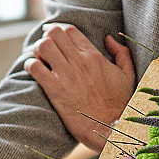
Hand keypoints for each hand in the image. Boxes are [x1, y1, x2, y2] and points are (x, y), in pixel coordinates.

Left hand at [24, 23, 135, 151]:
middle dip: (46, 38)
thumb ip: (121, 53)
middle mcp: (79, 62)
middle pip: (54, 34)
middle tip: (45, 49)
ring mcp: (66, 75)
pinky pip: (35, 68)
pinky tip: (34, 71)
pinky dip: (30, 66)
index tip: (53, 36)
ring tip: (40, 60)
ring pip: (43, 46)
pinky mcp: (55, 90)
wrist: (112, 128)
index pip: (69, 30)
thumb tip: (108, 38)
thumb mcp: (128, 75)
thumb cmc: (121, 104)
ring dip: (37, 50)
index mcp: (94, 56)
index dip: (58, 30)